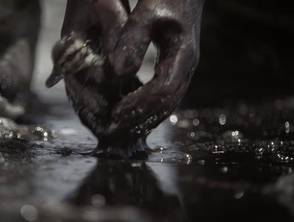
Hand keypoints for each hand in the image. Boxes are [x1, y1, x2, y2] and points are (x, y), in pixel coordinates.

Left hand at [60, 0, 203, 138]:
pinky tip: (131, 110)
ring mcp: (184, 68)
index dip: (139, 105)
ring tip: (121, 125)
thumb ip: (133, 39)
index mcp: (182, 54)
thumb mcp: (147, 11)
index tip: (116, 113)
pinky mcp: (177, 67)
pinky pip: (165, 94)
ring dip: (145, 117)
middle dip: (141, 118)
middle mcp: (187, 66)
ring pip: (167, 102)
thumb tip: (118, 71)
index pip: (163, 91)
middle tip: (115, 128)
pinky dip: (148, 106)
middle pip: (167, 104)